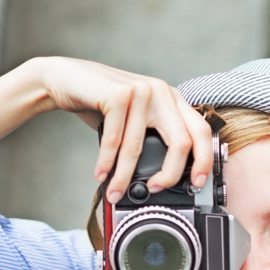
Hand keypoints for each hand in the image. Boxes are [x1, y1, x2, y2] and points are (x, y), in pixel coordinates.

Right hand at [34, 57, 213, 202]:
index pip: (201, 132)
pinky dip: (107, 162)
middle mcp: (162, 92)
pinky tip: (101, 174)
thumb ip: (156, 138)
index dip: (205, 160)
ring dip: (124, 175)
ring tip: (116, 191)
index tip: (198, 184)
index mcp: (173, 99)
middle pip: (180, 143)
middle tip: (156, 190)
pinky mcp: (118, 94)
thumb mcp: (137, 118)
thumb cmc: (103, 103)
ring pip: (139, 146)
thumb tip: (167, 178)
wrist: (65, 78)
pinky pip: (115, 140)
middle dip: (170, 174)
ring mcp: (141, 91)